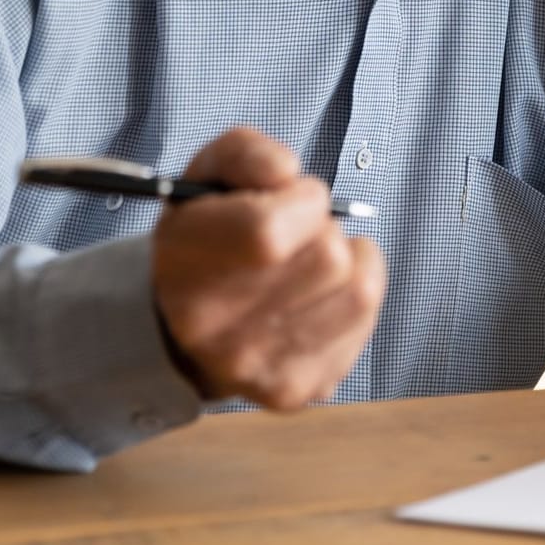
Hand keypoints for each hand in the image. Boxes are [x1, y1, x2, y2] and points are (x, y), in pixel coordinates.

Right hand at [152, 127, 386, 407]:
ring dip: (348, 263)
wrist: (178, 325)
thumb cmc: (205, 239)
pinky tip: (321, 295)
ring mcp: (257, 367)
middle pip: (328, 258)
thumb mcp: (208, 176)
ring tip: (312, 263)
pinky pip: (365, 324)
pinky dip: (356, 296)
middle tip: (299, 235)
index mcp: (184, 265)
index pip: (267, 231)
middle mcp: (214, 328)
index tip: (292, 199)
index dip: (301, 202)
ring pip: (359, 291)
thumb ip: (247, 153)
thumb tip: (286, 172)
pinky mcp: (295, 390)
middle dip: (325, 231)